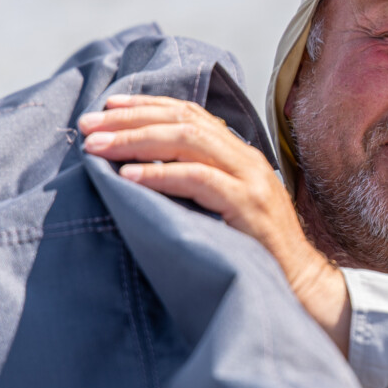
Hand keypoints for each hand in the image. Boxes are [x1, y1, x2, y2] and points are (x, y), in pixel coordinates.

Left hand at [78, 95, 350, 355]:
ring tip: (99, 149)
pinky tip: (129, 177)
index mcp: (239, 153)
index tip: (106, 108)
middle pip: (184, 121)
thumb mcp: (223, 206)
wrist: (299, 282)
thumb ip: (196, 182)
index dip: (147, 105)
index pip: (190, 113)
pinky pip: (199, 179)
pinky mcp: (248, 205)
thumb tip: (140, 170)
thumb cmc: (254, 249)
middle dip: (131, 121)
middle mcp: (246, 158)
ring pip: (189, 141)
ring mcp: (250, 179)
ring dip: (137, 141)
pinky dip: (161, 175)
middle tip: (89, 128)